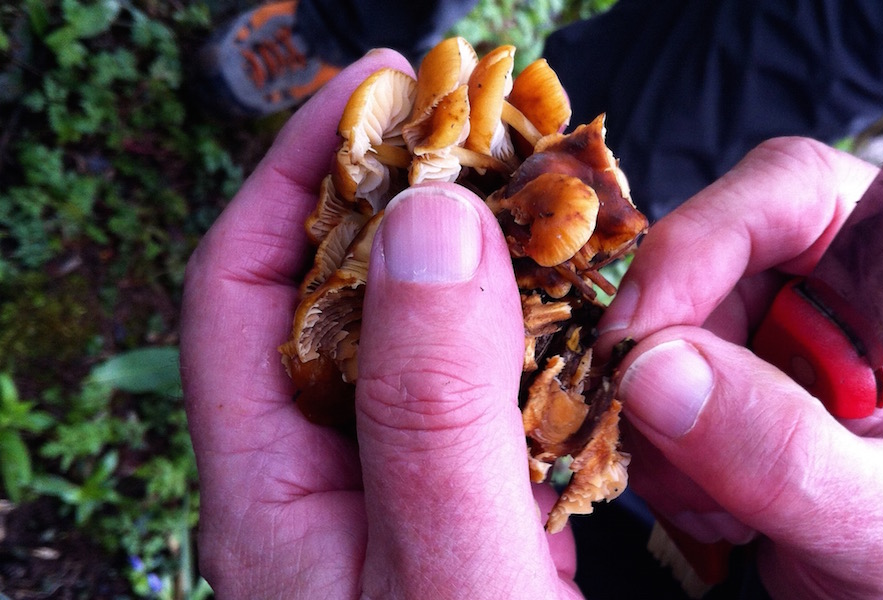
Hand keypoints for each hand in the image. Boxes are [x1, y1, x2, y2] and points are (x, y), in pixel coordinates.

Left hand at [182, 52, 577, 598]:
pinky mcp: (473, 518)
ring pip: (420, 344)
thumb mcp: (451, 571)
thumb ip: (433, 408)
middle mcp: (325, 485)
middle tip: (484, 129)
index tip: (378, 89)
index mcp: (272, 494)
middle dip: (400, 198)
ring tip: (545, 199)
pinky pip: (488, 400)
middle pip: (333, 301)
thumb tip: (433, 223)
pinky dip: (533, 342)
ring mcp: (403, 498)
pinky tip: (585, 316)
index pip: (242, 289)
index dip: (296, 172)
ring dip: (479, 265)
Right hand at [599, 138, 882, 597]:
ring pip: (670, 321)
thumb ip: (779, 450)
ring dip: (662, 417)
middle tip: (666, 450)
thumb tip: (652, 371)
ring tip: (721, 504)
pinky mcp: (741, 367)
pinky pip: (656, 375)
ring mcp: (787, 322)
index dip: (705, 239)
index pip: (799, 189)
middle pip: (711, 255)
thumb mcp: (882, 518)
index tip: (640, 336)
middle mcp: (849, 278)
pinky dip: (662, 445)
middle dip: (672, 355)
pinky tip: (717, 503)